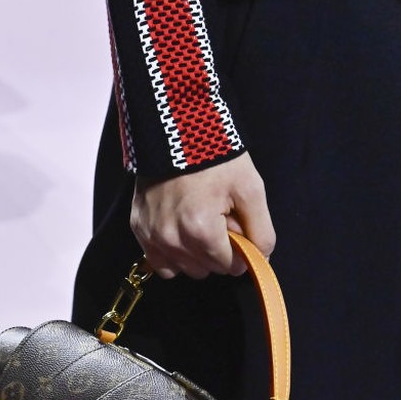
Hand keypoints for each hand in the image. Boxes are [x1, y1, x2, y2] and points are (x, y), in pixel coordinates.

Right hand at [130, 152, 275, 277]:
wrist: (178, 129)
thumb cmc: (218, 159)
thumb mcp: (251, 190)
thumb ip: (262, 232)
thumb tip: (260, 260)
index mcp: (200, 231)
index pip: (229, 266)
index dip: (239, 251)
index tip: (237, 226)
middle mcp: (172, 239)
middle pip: (207, 269)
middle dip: (217, 251)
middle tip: (218, 218)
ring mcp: (151, 235)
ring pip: (184, 269)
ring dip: (195, 254)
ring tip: (198, 220)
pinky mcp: (138, 229)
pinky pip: (159, 262)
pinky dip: (172, 254)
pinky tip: (180, 231)